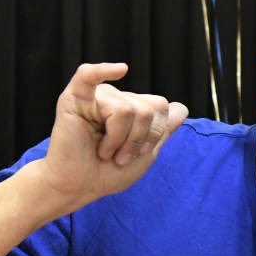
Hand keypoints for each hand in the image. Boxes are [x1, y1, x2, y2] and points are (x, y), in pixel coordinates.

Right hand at [37, 62, 189, 209]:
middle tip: (117, 155)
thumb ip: (162, 130)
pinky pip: (89, 76)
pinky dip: (103, 70)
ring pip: (127, 109)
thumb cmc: (108, 173)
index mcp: (131, 107)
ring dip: (118, 140)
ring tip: (103, 151)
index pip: (160, 106)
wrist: (80, 186)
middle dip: (137, 139)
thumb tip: (181, 107)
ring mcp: (96, 96)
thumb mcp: (145, 154)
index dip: (154, 134)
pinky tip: (120, 69)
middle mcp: (115, 97)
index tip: (137, 153)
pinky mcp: (74, 98)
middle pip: (148, 108)